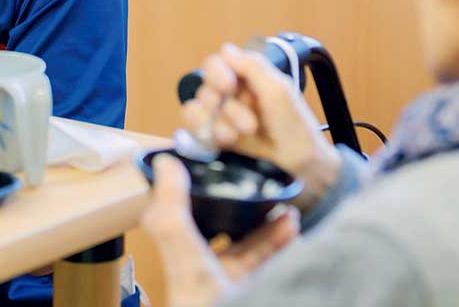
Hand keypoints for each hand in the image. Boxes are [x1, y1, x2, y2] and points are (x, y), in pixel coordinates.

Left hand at [141, 154, 298, 306]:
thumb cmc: (204, 304)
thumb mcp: (186, 256)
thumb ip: (172, 213)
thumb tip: (165, 165)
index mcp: (183, 262)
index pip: (186, 219)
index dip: (201, 193)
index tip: (220, 171)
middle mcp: (205, 275)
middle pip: (225, 233)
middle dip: (247, 211)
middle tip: (264, 191)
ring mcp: (231, 287)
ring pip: (251, 251)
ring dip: (270, 229)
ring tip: (288, 212)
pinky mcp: (255, 292)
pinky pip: (269, 267)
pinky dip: (281, 248)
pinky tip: (293, 233)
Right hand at [186, 44, 341, 206]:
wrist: (300, 166)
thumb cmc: (295, 127)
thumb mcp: (278, 91)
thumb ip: (252, 66)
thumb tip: (225, 48)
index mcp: (248, 78)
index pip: (217, 64)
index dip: (217, 72)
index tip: (228, 85)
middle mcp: (232, 95)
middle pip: (206, 88)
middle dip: (226, 107)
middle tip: (249, 124)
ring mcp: (223, 117)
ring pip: (198, 110)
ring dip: (217, 123)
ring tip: (235, 137)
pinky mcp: (216, 138)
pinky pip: (194, 129)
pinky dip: (203, 133)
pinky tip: (221, 141)